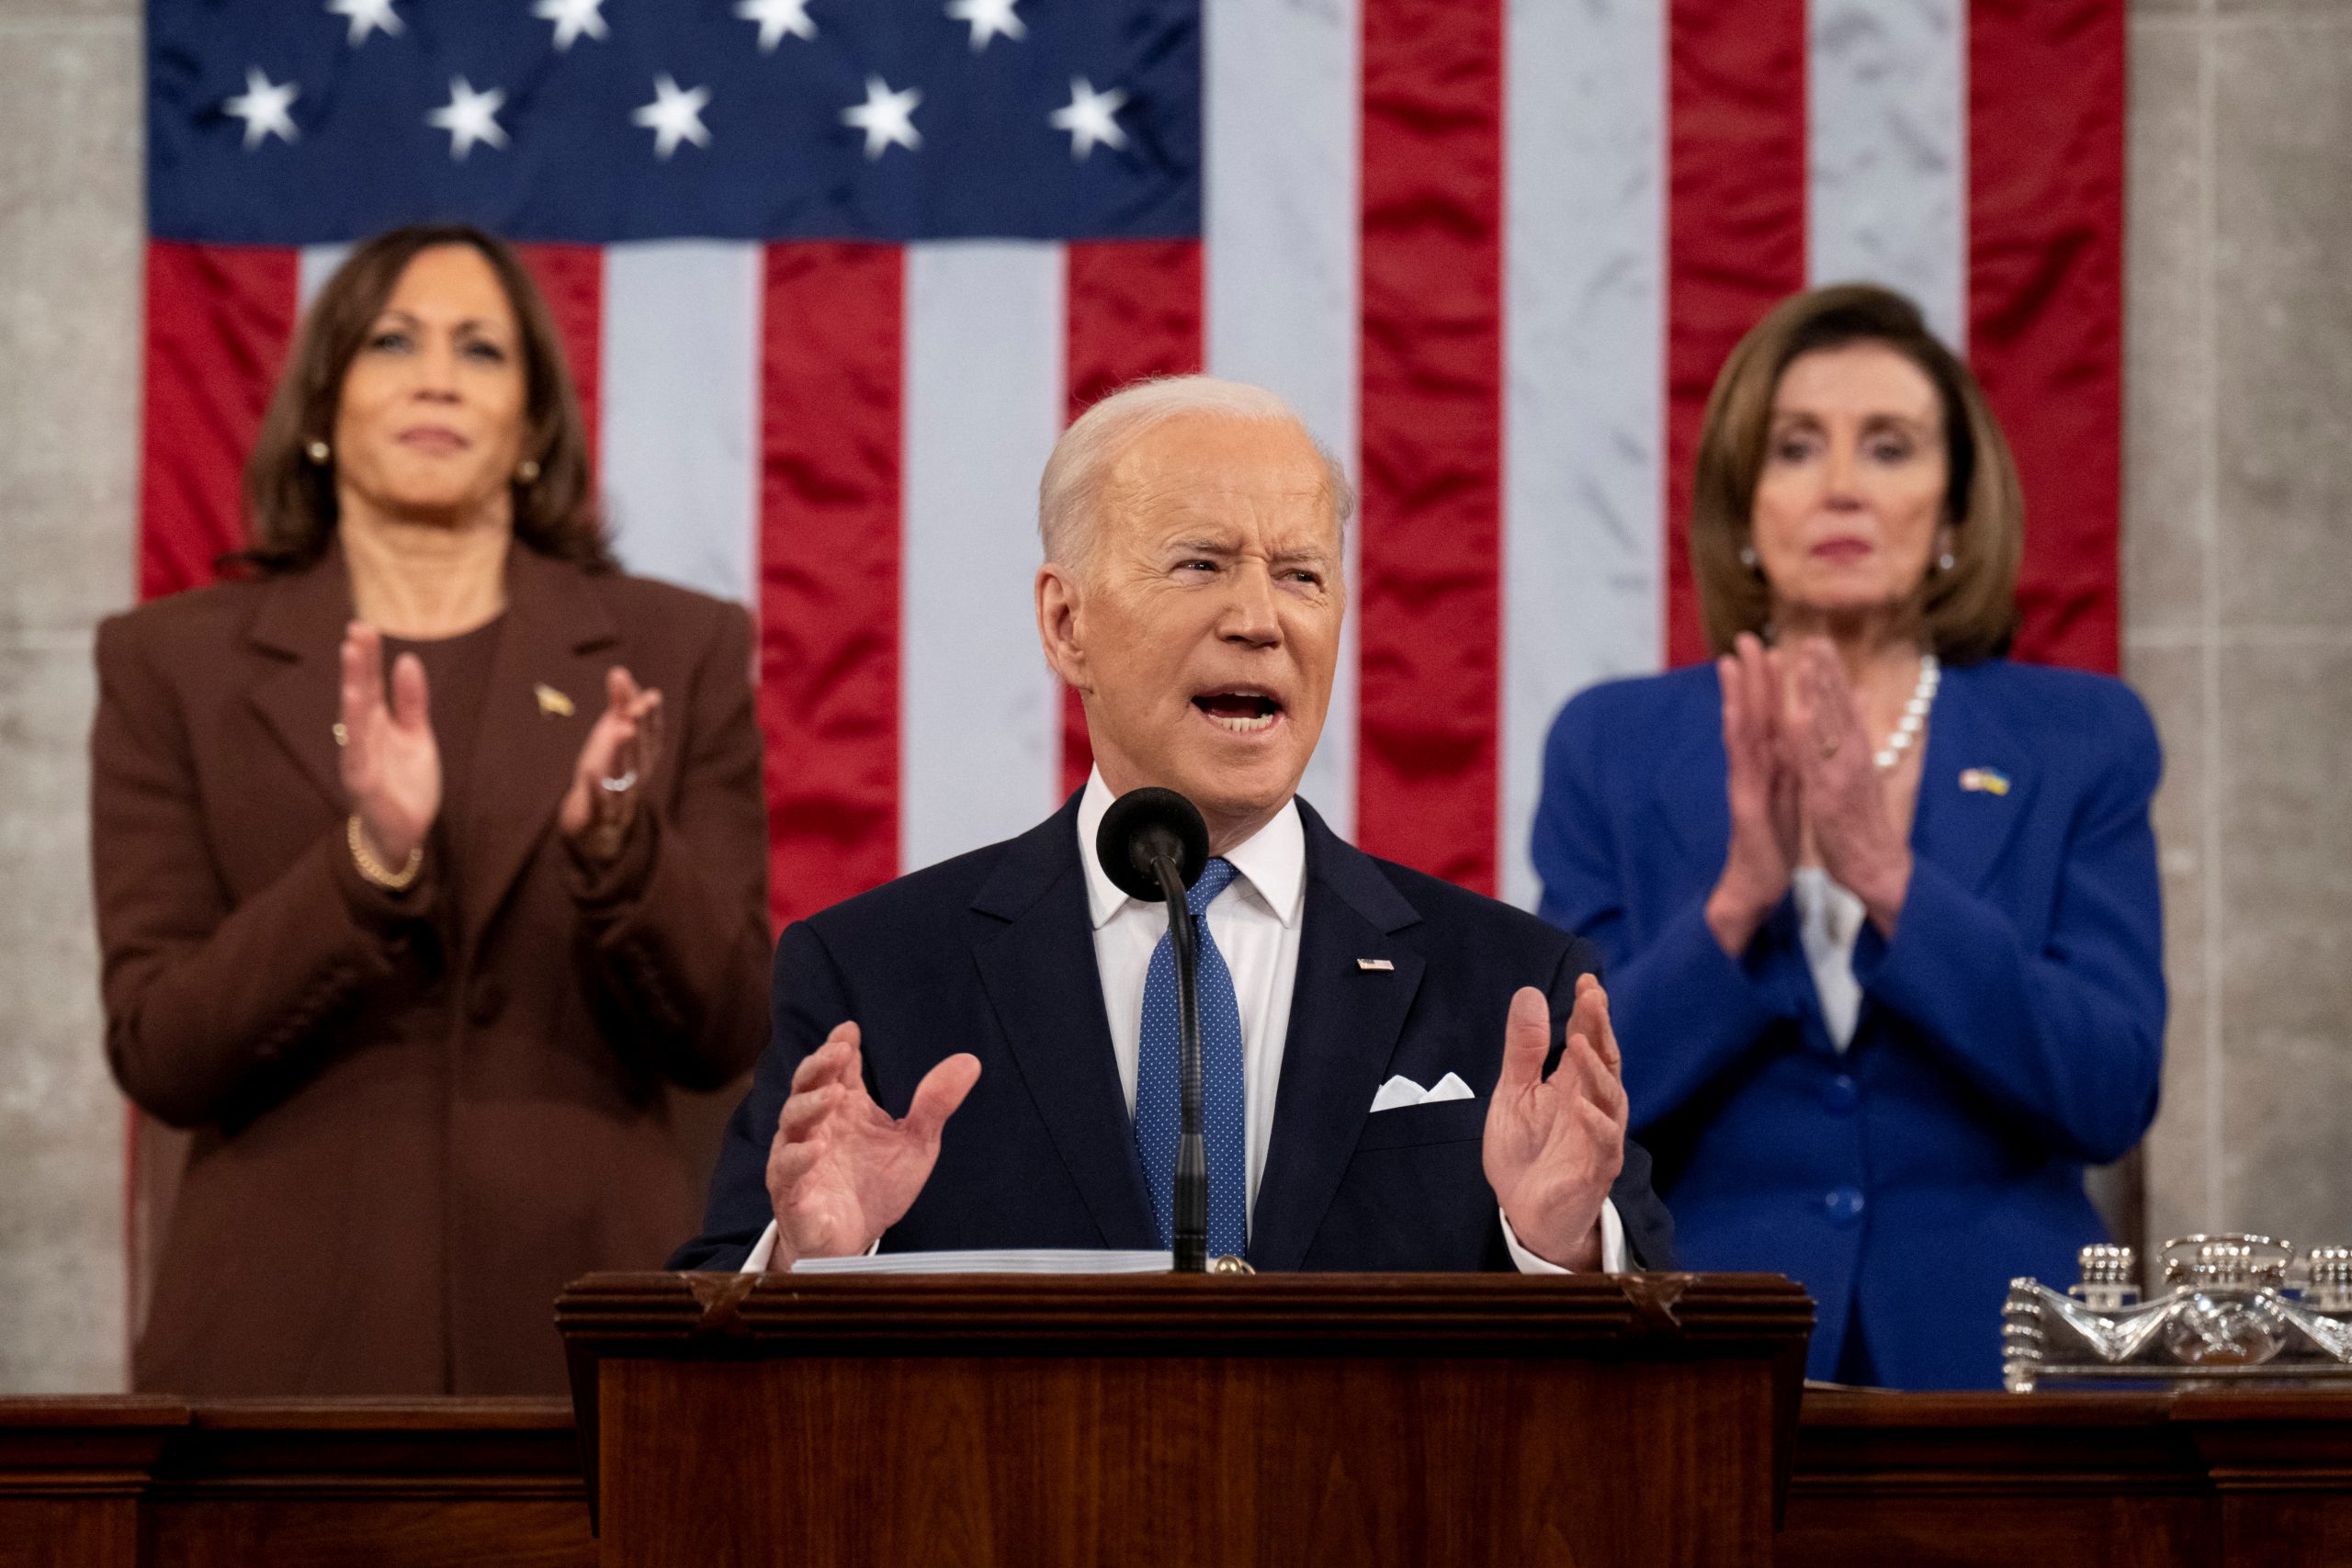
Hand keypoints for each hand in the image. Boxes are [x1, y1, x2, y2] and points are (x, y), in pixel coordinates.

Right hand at [339, 622, 439, 865]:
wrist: (404, 833)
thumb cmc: (406, 783)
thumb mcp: (416, 736)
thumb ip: (411, 701)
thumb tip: (407, 660)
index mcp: (377, 722)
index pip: (372, 683)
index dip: (369, 656)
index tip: (366, 626)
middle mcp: (363, 735)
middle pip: (361, 691)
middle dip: (359, 661)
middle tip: (357, 628)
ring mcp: (360, 756)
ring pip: (355, 715)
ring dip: (353, 684)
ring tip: (352, 654)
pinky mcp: (363, 780)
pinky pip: (357, 750)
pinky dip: (356, 728)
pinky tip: (354, 705)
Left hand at [558, 666, 663, 861]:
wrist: (597, 825)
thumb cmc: (608, 772)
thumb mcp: (612, 738)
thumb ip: (618, 707)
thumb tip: (620, 672)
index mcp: (643, 758)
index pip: (652, 735)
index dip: (652, 716)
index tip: (651, 695)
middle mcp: (636, 776)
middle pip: (640, 751)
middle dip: (640, 727)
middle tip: (636, 706)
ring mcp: (619, 796)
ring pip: (623, 774)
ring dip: (623, 752)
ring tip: (622, 730)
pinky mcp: (598, 814)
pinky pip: (598, 802)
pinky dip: (595, 788)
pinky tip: (589, 772)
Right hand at [764, 1023, 981, 1265]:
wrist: (856, 1241)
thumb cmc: (878, 1185)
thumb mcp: (916, 1143)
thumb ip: (935, 1104)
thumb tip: (970, 1061)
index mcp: (845, 1107)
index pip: (837, 1068)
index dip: (840, 1047)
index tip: (850, 1030)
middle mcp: (817, 1125)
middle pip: (808, 1086)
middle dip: (819, 1066)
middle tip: (838, 1052)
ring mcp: (799, 1156)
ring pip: (792, 1122)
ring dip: (810, 1105)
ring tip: (834, 1096)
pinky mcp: (792, 1193)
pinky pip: (785, 1170)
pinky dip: (797, 1157)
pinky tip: (815, 1148)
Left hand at [1482, 977, 1626, 1269]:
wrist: (1524, 1211)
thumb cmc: (1525, 1150)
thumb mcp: (1514, 1093)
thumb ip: (1523, 1049)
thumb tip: (1530, 994)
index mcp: (1573, 1084)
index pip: (1587, 1040)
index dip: (1589, 1011)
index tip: (1587, 980)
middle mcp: (1592, 1105)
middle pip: (1604, 1061)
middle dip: (1600, 1029)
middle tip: (1594, 997)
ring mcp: (1598, 1137)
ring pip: (1609, 1099)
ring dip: (1597, 1071)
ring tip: (1580, 1042)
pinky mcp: (1595, 1170)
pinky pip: (1603, 1145)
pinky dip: (1596, 1125)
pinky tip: (1582, 1106)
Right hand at [1706, 632, 1801, 954]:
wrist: (1758, 884)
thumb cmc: (1774, 842)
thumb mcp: (1791, 796)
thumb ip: (1795, 766)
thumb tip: (1803, 738)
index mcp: (1769, 767)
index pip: (1769, 717)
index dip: (1770, 684)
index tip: (1772, 649)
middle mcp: (1753, 769)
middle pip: (1751, 714)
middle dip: (1749, 675)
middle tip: (1745, 638)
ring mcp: (1745, 783)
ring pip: (1741, 730)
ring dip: (1736, 695)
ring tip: (1731, 662)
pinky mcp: (1745, 802)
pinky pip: (1743, 763)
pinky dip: (1739, 733)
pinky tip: (1736, 711)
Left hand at [1780, 637, 1912, 933]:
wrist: (1876, 865)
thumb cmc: (1863, 819)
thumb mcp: (1861, 770)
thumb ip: (1858, 732)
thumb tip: (1862, 693)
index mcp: (1855, 751)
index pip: (1842, 705)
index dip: (1831, 674)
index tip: (1819, 643)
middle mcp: (1852, 757)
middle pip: (1838, 707)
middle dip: (1825, 672)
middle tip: (1814, 638)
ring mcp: (1841, 775)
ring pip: (1829, 726)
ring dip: (1819, 693)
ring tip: (1808, 662)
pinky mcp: (1829, 797)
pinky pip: (1817, 764)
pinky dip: (1809, 739)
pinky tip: (1799, 716)